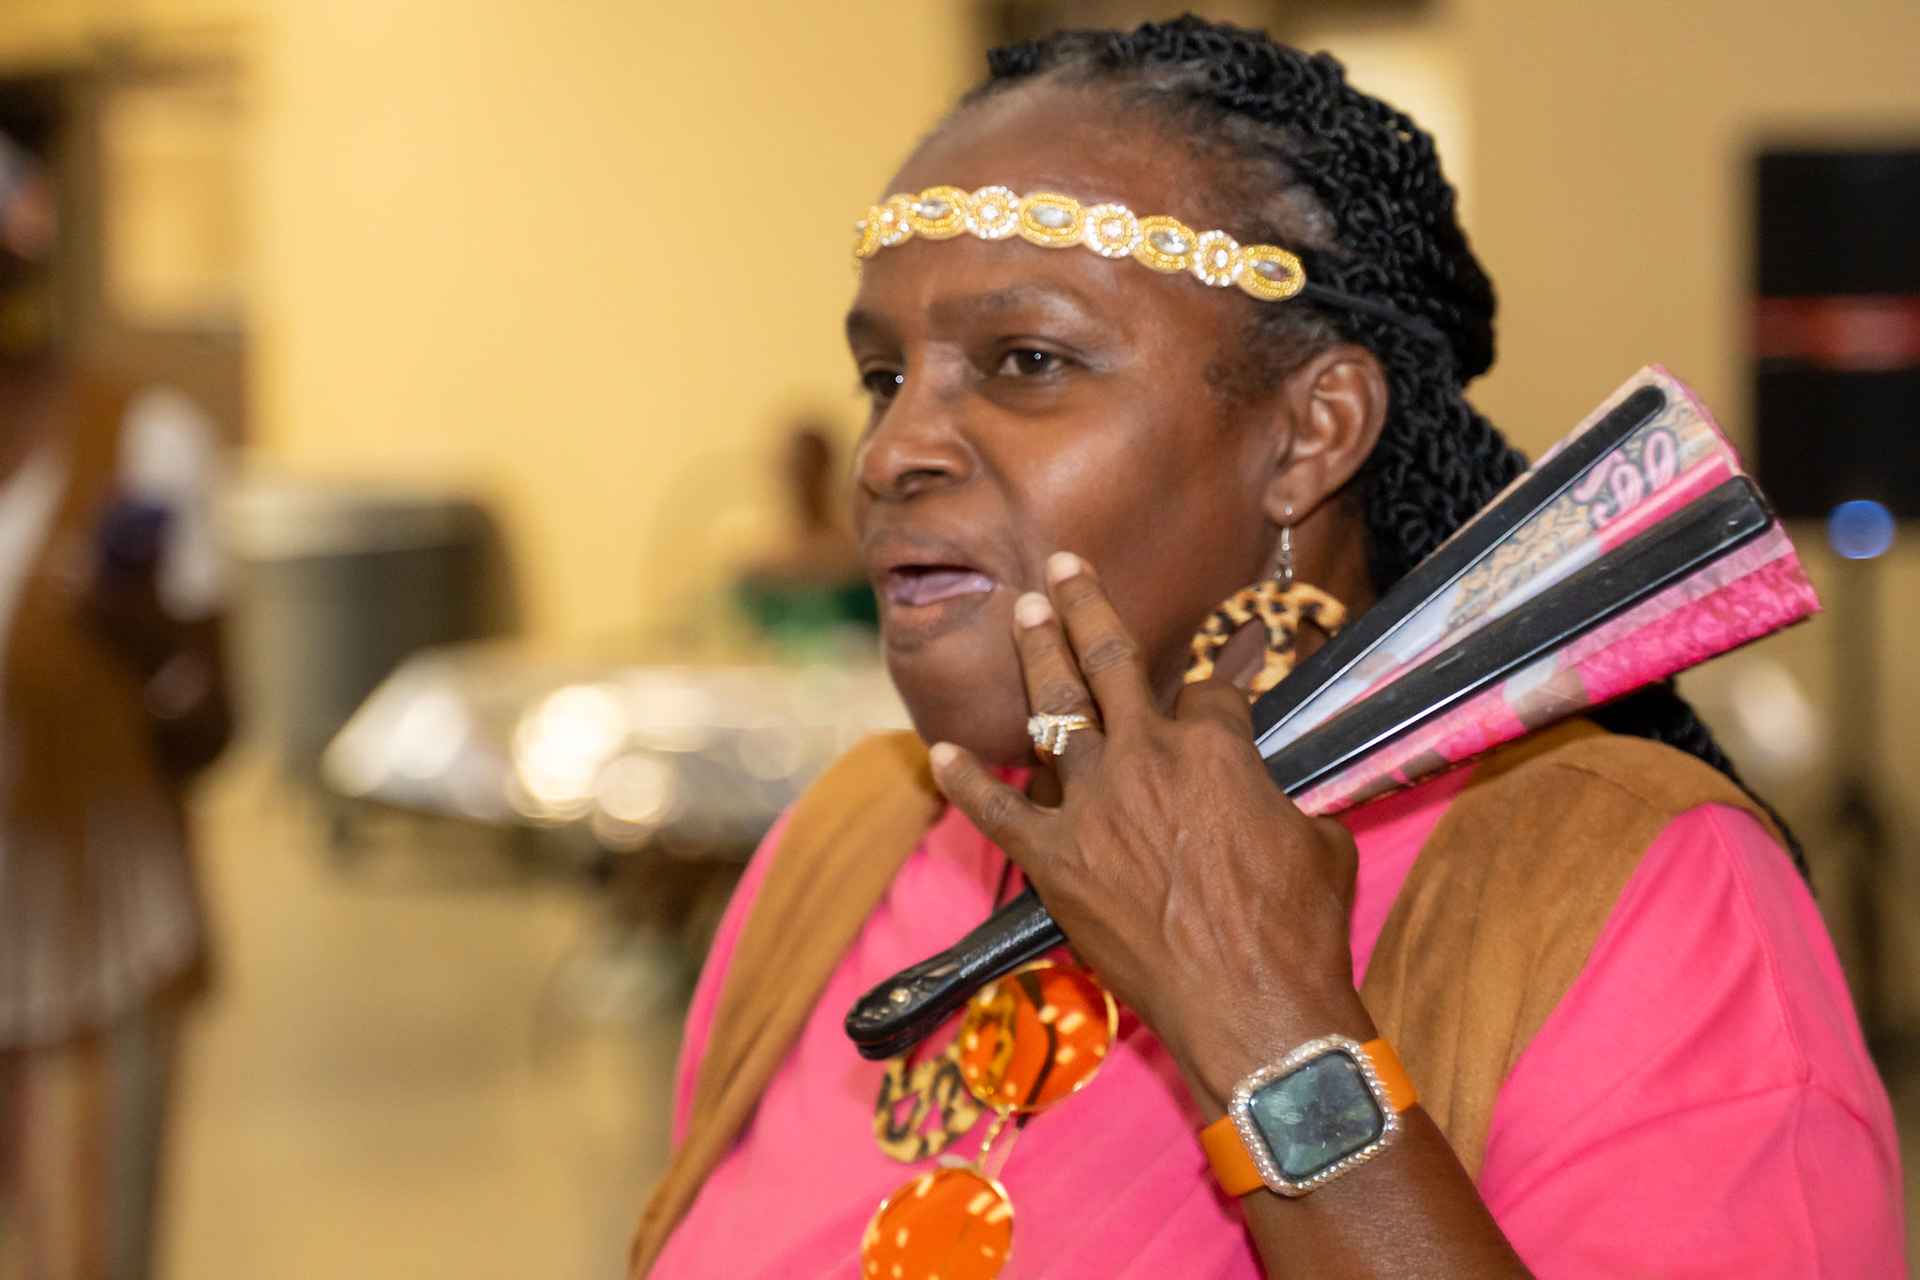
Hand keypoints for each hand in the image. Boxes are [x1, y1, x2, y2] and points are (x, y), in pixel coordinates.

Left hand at [927, 551, 1375, 1107]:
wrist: (1254, 1009)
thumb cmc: (1299, 931)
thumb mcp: (1320, 842)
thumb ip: (1286, 803)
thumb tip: (1280, 803)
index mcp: (1217, 747)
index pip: (1210, 690)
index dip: (1222, 678)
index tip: (1225, 672)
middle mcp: (1146, 758)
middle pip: (1110, 659)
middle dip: (1085, 604)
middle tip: (1063, 567)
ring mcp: (1092, 805)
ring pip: (1054, 709)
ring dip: (1035, 656)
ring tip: (1023, 614)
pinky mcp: (1054, 860)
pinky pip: (996, 810)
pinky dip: (965, 782)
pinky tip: (938, 753)